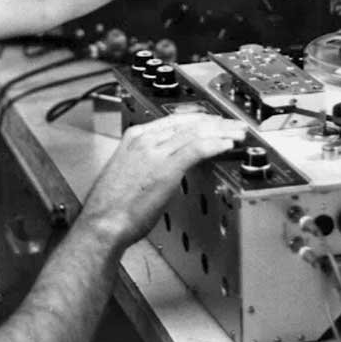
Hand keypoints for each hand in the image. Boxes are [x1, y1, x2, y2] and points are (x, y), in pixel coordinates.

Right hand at [80, 112, 245, 250]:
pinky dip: (215, 144)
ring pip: (196, 132)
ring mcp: (155, 152)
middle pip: (188, 122)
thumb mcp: (127, 172)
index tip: (213, 121)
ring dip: (222, 131)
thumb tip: (163, 165)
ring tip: (238, 133)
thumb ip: (146, 162)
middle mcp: (145, 139)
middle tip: (233, 124)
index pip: (173, 120)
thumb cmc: (110, 206)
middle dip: (215, 122)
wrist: (102, 222)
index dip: (198, 118)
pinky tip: (227, 145)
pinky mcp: (166, 168)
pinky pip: (197, 149)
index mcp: (134, 137)